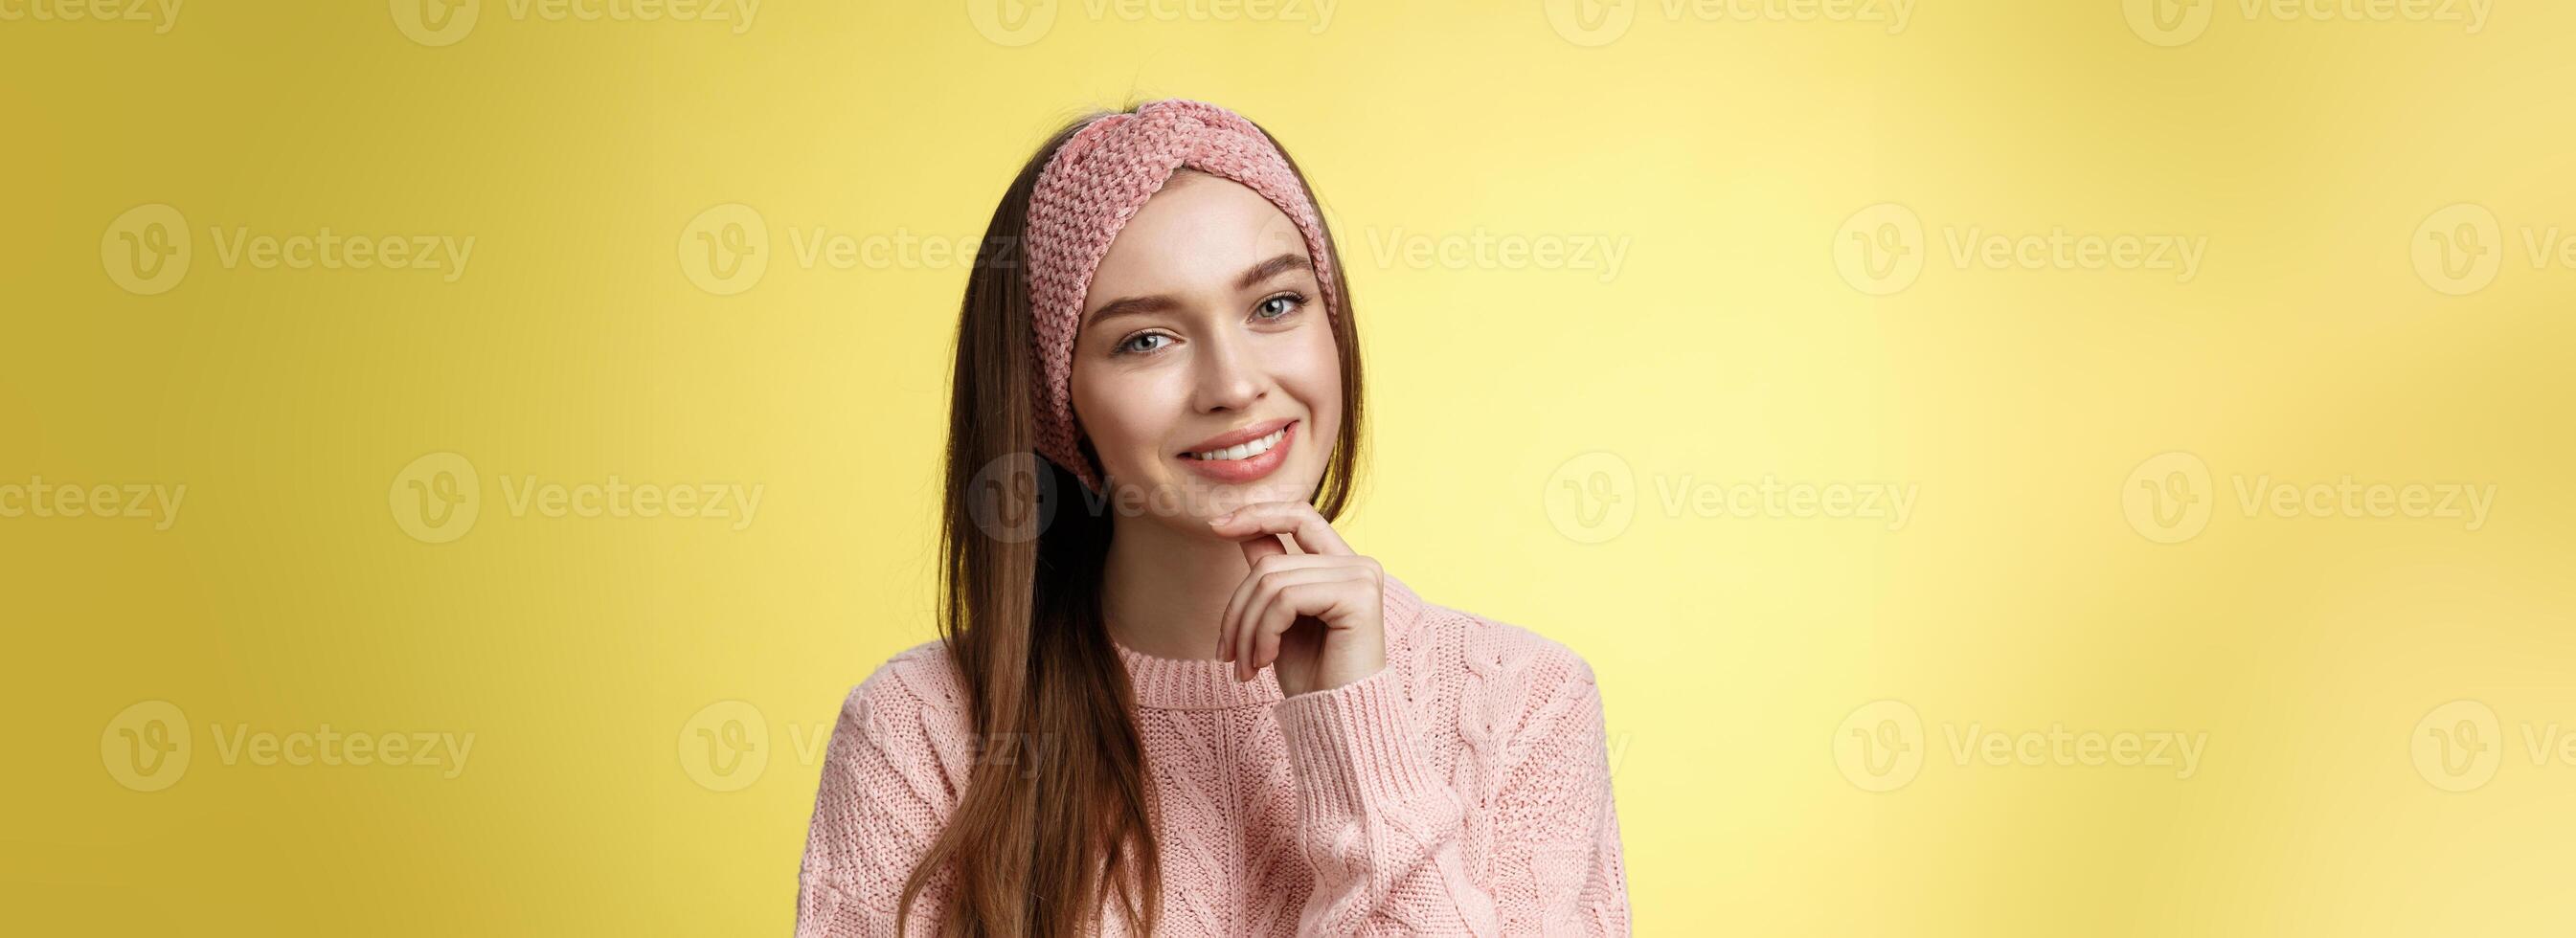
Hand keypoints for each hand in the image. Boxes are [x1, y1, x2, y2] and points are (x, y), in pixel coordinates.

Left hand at [1209, 501, 1386, 696]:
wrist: (1338, 721)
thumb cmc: (1312, 677)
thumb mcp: (1279, 618)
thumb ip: (1269, 572)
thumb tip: (1234, 526)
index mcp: (1342, 565)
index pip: (1299, 515)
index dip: (1257, 514)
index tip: (1215, 525)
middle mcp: (1358, 564)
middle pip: (1270, 565)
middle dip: (1237, 611)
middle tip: (1227, 656)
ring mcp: (1362, 577)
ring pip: (1272, 582)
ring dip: (1246, 630)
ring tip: (1245, 666)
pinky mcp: (1359, 596)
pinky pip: (1286, 599)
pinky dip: (1264, 633)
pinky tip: (1265, 662)